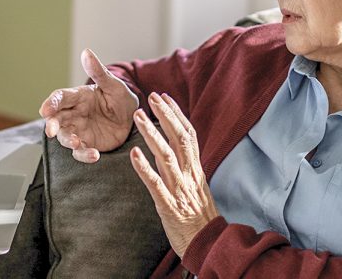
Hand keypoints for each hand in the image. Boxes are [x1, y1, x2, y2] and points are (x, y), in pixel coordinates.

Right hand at [39, 48, 138, 162]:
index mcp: (78, 97)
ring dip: (68, 141)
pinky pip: (80, 152)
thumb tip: (87, 52)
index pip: (60, 98)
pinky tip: (94, 155)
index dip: (51, 103)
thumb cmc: (121, 99)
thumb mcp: (113, 85)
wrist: (134, 118)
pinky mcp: (88, 144)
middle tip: (51, 130)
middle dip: (52, 125)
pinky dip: (84, 155)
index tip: (45, 109)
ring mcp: (79, 130)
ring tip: (77, 143)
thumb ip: (99, 72)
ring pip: (65, 137)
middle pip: (56, 119)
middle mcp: (74, 114)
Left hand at [130, 92, 218, 257]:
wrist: (207, 244)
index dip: (177, 114)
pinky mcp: (169, 206)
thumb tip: (169, 145)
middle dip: (165, 115)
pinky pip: (155, 184)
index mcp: (196, 169)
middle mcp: (189, 175)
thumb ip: (184, 165)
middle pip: (179, 139)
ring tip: (138, 117)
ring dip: (152, 134)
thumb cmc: (198, 215)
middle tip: (151, 97)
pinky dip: (144, 168)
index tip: (164, 97)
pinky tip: (133, 154)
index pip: (188, 135)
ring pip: (167, 156)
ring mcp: (179, 190)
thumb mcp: (195, 185)